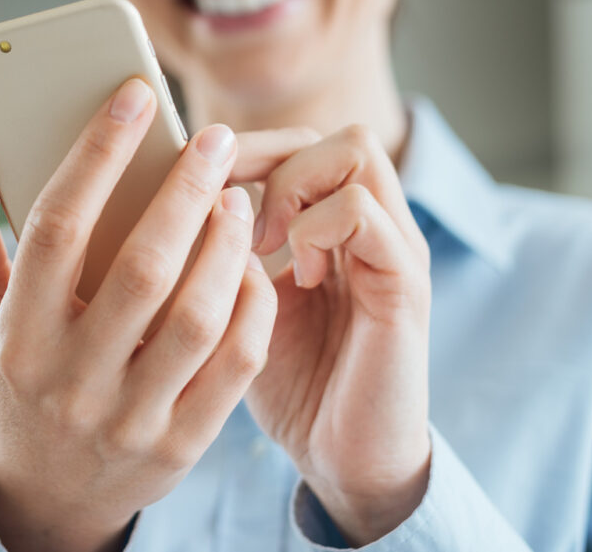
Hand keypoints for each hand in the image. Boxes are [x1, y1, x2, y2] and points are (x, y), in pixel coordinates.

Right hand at [0, 78, 276, 551]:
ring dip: (226, 244)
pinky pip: (236, 362)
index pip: (55, 227)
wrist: (55, 490)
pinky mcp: (181, 442)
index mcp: (17, 335)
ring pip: (196, 316)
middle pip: (142, 267)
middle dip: (185, 190)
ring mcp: (131, 417)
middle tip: (215, 139)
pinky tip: (251, 264)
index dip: (96, 154)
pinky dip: (252, 304)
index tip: (133, 98)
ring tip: (237, 197)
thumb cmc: (20, 377)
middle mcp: (71, 379)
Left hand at [232, 125, 431, 545]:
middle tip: (233, 208)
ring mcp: (396, 251)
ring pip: (357, 151)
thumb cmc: (296, 383)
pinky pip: (362, 213)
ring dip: (293, 187)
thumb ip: (230, 254)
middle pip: (339, 133)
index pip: (307, 145)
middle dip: (273, 156)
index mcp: (342, 231)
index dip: (253, 149)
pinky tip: (296, 273)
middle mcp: (377, 229)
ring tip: (264, 242)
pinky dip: (315, 228)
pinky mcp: (404, 284)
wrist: (345, 458)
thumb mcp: (250, 306)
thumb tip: (187, 201)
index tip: (203, 184)